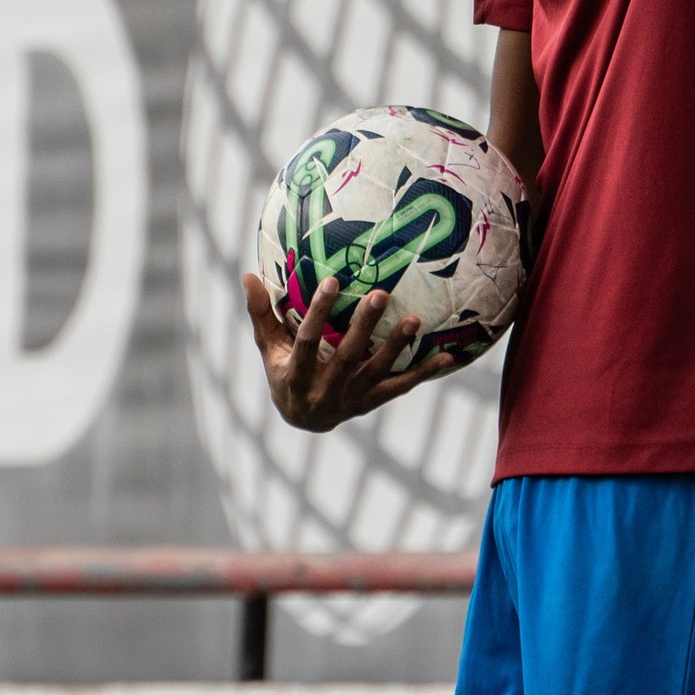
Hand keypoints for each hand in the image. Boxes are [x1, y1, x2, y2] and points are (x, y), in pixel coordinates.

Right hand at [241, 266, 421, 426]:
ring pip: (376, 371)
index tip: (332, 280)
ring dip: (396, 346)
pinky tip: (446, 356)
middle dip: (364, 326)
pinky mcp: (371, 402)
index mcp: (296, 374)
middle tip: (381, 294)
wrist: (302, 420)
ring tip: (414, 320)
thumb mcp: (269, 346)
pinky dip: (424, 373)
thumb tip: (247, 274)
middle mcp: (325, 389)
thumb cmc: (284, 371)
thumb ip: (261, 313)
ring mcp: (351, 398)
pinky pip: (400, 387)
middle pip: (347, 356)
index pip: (307, 341)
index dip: (318, 311)